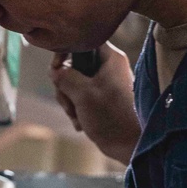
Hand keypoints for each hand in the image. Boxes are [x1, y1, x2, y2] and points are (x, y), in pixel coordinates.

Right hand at [51, 44, 140, 164]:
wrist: (131, 147)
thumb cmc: (112, 117)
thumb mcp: (83, 94)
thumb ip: (65, 76)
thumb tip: (54, 70)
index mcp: (111, 58)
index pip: (83, 41)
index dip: (66, 52)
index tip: (57, 68)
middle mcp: (109, 67)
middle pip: (74, 64)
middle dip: (65, 86)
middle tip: (69, 103)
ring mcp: (106, 83)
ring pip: (74, 83)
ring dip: (69, 101)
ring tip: (77, 117)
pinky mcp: (102, 98)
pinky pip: (81, 96)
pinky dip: (77, 109)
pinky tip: (81, 123)